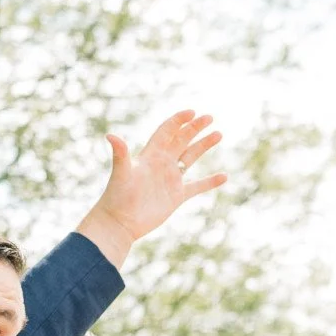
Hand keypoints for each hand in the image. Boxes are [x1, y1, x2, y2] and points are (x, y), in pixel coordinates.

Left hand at [77, 109, 226, 269]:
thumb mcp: (121, 173)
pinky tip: (224, 176)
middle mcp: (162, 163)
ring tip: (218, 134)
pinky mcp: (176, 196)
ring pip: (191, 157)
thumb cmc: (117, 197)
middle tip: (210, 117)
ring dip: (204, 145)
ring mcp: (170, 179)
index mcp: (150, 155)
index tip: (192, 112)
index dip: (178, 121)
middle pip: (182, 140)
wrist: (121, 222)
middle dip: (195, 128)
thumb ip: (120, 154)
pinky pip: (197, 186)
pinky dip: (210, 182)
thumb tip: (110, 135)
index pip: (167, 132)